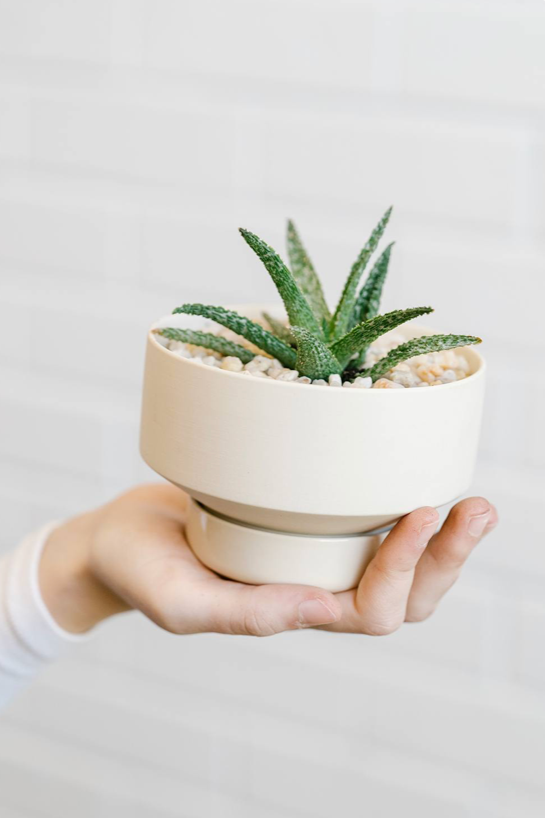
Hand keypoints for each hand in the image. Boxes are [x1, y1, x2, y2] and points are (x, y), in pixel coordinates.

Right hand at [39, 484, 496, 635]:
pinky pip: (367, 520)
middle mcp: (316, 584)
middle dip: (447, 557)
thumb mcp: (181, 602)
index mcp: (293, 612)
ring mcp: (314, 552)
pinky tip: (416, 474)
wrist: (121, 538)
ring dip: (441, 537)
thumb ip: (242, 614)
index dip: (403, 567)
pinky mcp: (305, 516)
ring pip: (398, 560)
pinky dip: (402, 507)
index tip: (420, 510)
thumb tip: (320, 607)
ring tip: (471, 498)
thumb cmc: (142, 571)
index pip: (371, 609)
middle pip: (405, 593)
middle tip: (479, 508)